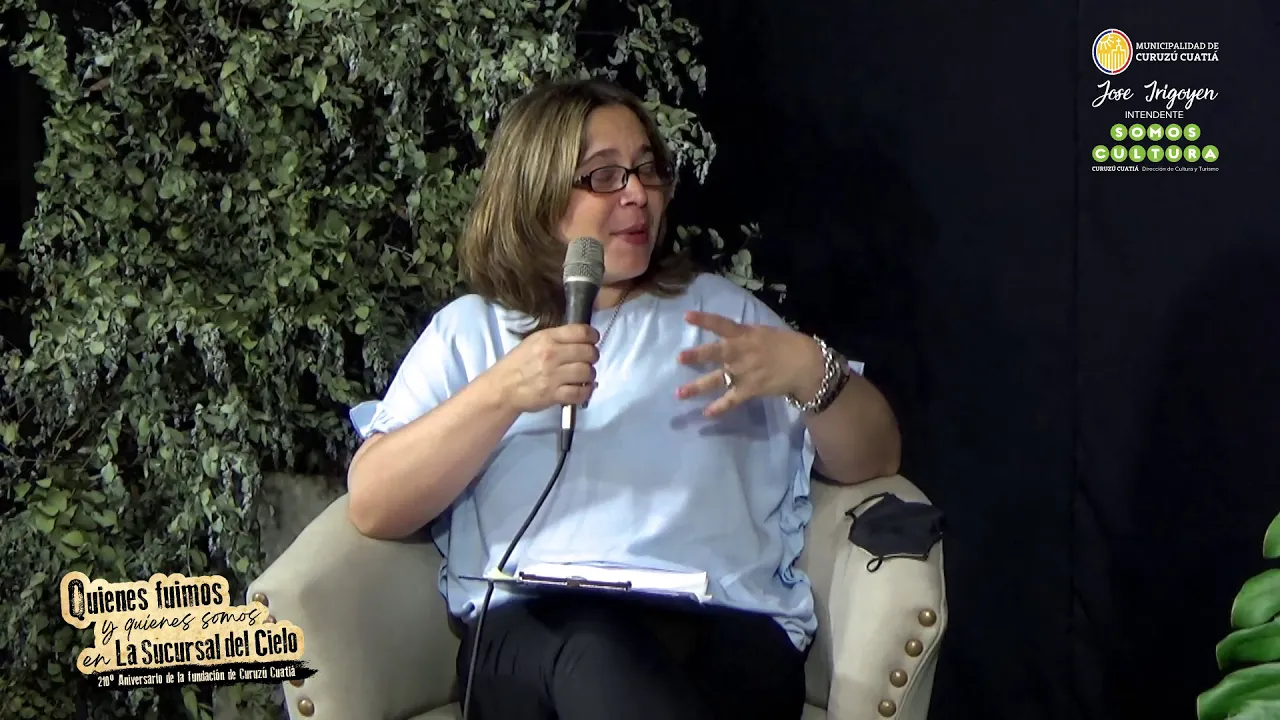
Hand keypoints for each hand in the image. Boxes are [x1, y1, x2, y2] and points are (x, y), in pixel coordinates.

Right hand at [491, 324, 599, 412]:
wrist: (502, 388)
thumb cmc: (518, 363)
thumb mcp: (533, 342)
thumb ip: (557, 338)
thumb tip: (582, 339)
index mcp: (547, 338)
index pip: (582, 332)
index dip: (593, 336)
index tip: (593, 341)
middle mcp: (551, 355)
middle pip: (588, 352)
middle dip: (592, 356)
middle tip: (588, 360)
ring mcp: (553, 376)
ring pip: (587, 372)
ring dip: (590, 375)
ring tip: (584, 376)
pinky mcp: (553, 395)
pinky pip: (581, 393)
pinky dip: (586, 392)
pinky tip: (583, 389)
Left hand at [676, 311, 824, 417]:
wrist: (807, 365)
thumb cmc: (786, 345)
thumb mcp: (764, 332)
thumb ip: (744, 335)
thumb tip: (728, 334)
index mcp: (745, 335)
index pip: (722, 324)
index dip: (704, 320)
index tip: (686, 316)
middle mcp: (741, 353)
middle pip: (715, 353)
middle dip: (697, 355)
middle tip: (679, 357)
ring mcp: (744, 373)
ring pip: (716, 380)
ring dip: (697, 387)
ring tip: (679, 393)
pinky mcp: (750, 390)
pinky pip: (731, 400)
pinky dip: (719, 408)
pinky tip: (706, 413)